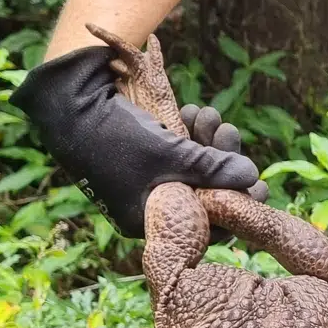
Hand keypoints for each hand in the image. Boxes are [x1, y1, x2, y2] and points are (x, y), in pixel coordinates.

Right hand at [8, 45, 264, 238]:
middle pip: (202, 193)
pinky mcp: (144, 155)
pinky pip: (178, 152)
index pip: (205, 225)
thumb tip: (253, 178)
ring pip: (193, 168)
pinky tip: (195, 112)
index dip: (235, 204)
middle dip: (222, 162)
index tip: (261, 186)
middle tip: (231, 134)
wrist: (66, 101)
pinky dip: (190, 133)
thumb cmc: (117, 137)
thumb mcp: (171, 155)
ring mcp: (145, 180)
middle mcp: (148, 205)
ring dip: (208, 141)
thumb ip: (213, 169)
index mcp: (150, 221)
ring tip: (211, 115)